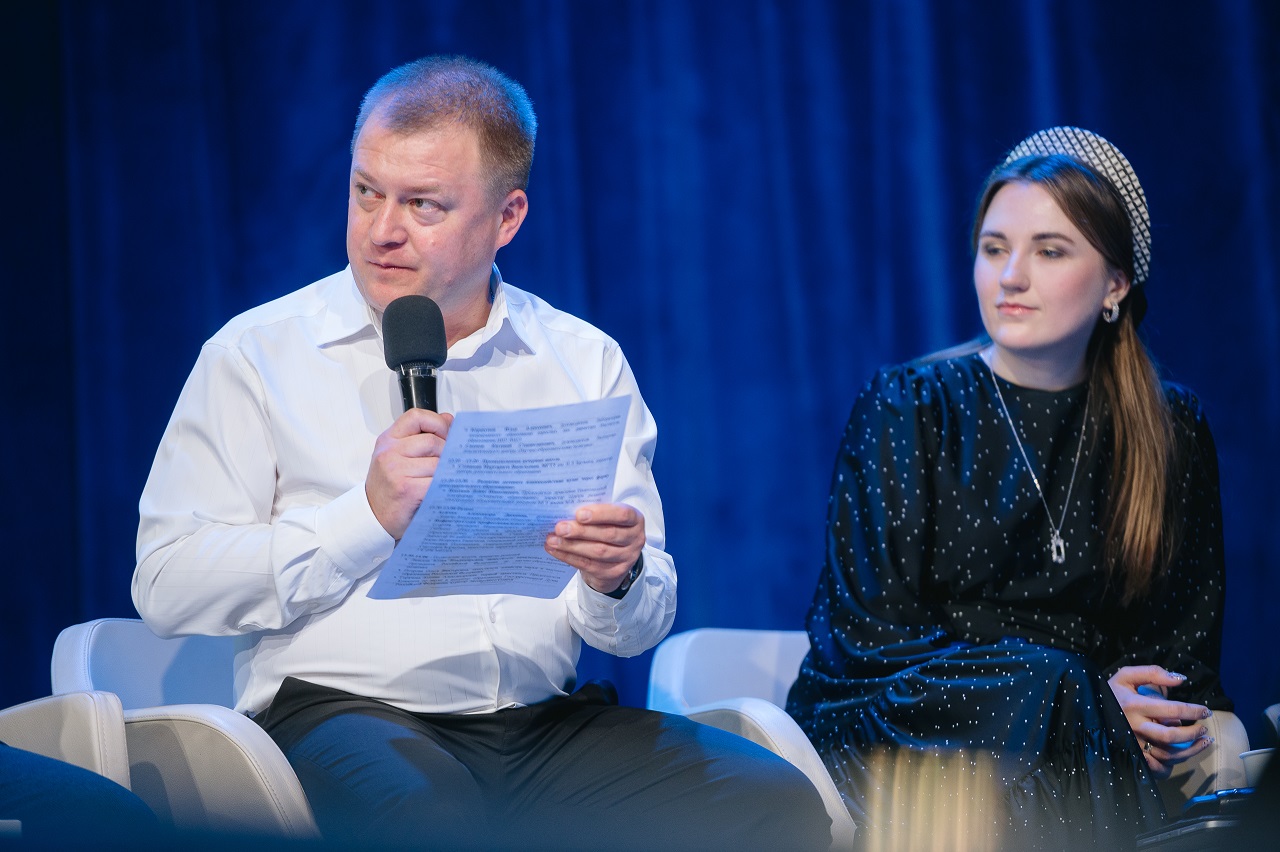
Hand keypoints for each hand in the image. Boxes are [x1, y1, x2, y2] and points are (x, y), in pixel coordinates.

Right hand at [365, 408, 452, 539]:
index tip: (446, 433)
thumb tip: (448, 420)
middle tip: (448, 463)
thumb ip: (421, 436)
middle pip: (432, 441)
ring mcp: (397, 471)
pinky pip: (437, 482)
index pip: (416, 417)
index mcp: (388, 440)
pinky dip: (443, 486)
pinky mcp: (407, 489)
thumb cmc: (388, 488)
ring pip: (438, 462)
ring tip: (442, 479)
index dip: (437, 422)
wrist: (373, 518)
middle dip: (446, 452)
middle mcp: (389, 453)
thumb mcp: (398, 456)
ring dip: (446, 472)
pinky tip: (440, 490)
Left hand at [545, 503, 644, 593]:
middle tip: (560, 527)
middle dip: (581, 531)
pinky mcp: (614, 572)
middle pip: (608, 534)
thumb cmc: (607, 528)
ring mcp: (626, 558)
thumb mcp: (607, 517)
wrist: (613, 557)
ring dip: (572, 545)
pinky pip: (589, 565)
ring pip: (598, 552)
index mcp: (635, 519)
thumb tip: (565, 509)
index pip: (622, 514)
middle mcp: (635, 539)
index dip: (601, 514)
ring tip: (553, 539)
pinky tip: (555, 550)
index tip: (579, 513)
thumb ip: (594, 512)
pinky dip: (569, 557)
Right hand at [1107, 665, 1213, 778]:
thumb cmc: (1110, 691)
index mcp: (1135, 706)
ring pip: (1167, 755)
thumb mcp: (1126, 675)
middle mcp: (1134, 727)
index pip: (1173, 709)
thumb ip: (1153, 673)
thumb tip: (1180, 680)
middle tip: (1204, 729)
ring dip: (1190, 751)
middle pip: (1171, 737)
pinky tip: (1180, 757)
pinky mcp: (1131, 755)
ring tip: (1203, 743)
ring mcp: (1133, 744)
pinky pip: (1155, 768)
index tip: (1206, 711)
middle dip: (1193, 734)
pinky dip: (1170, 766)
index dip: (1193, 711)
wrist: (1085, 709)